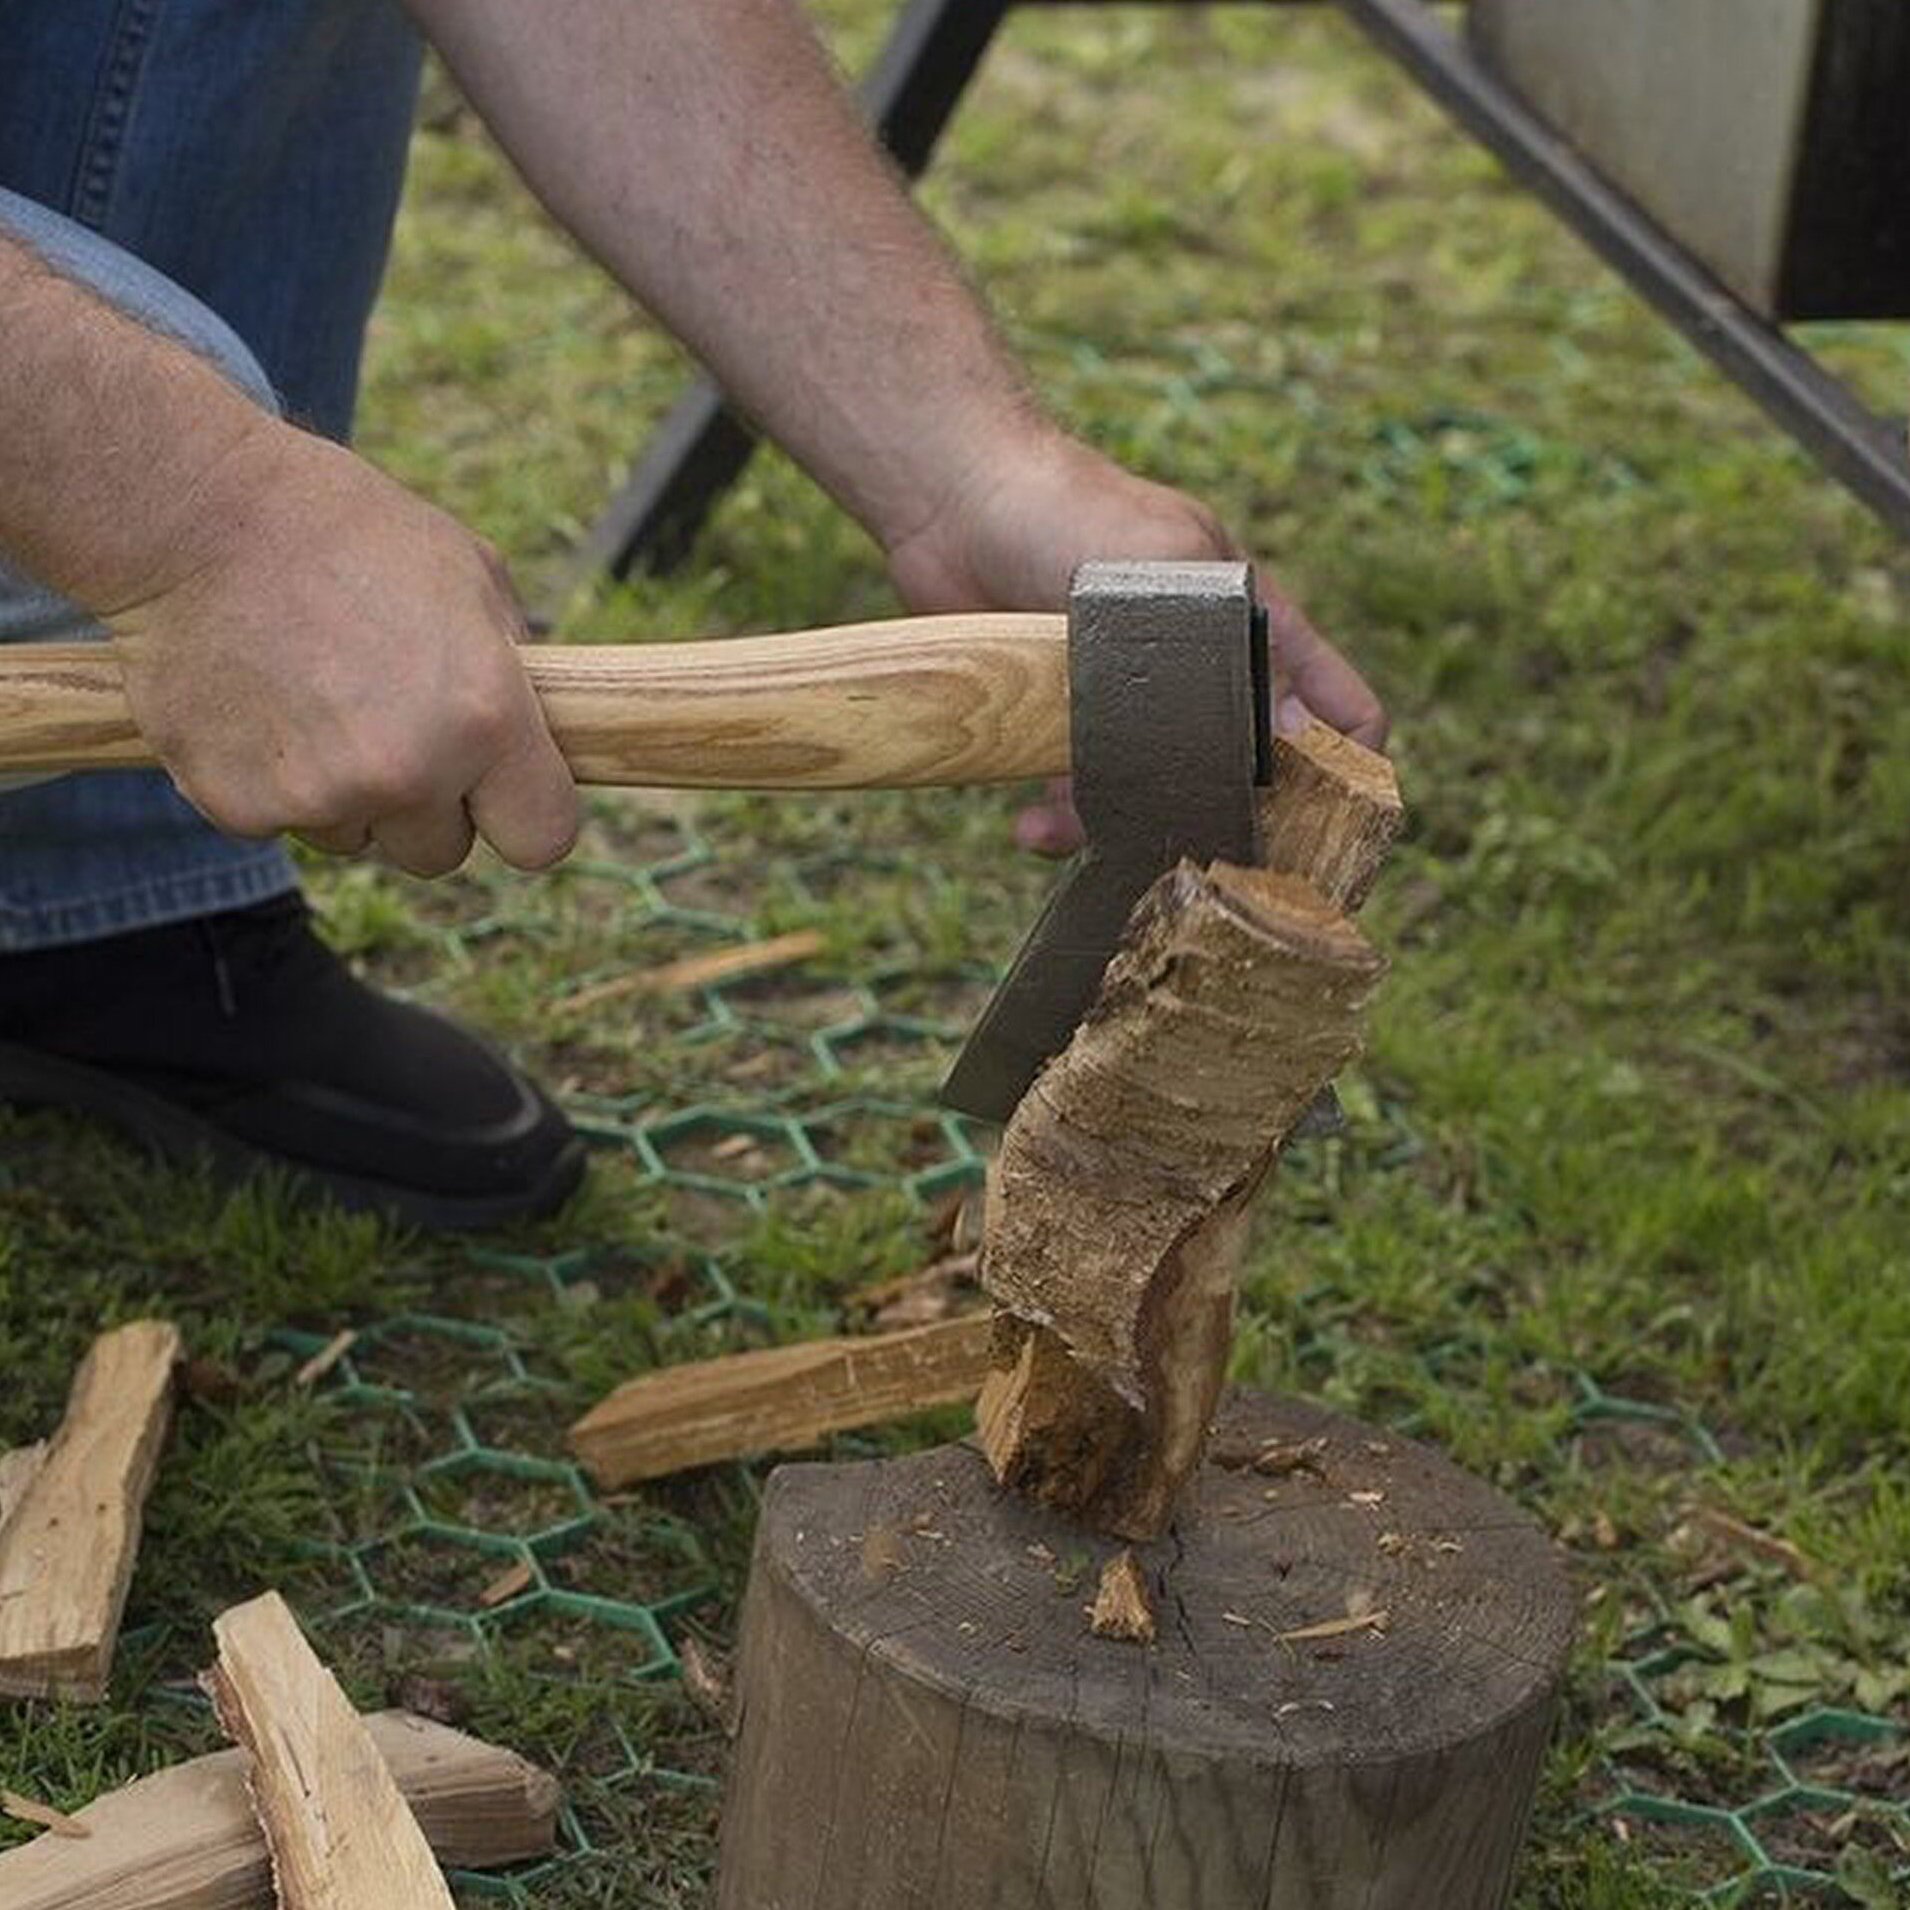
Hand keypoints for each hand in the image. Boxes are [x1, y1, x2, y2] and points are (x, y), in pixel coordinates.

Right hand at [101, 421, 578, 876]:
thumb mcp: (470, 577)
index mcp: (485, 718)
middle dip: (425, 806)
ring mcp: (319, 796)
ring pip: (358, 839)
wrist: (194, 516)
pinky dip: (270, 782)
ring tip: (313, 697)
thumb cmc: (347, 532)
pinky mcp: (238, 806)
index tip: (500, 796)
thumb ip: (514, 676)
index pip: (542, 838)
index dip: (522, 816)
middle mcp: (408, 772)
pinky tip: (258, 705)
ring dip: (345, 794)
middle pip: (442, 853)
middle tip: (387, 724)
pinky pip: (279, 823)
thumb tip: (535, 737)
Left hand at [885, 432, 1385, 853]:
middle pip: (1246, 779)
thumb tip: (1292, 736)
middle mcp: (1204, 675)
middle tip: (1190, 867)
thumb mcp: (1167, 568)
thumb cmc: (1068, 510)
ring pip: (1157, 800)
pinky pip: (1083, 796)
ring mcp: (1135, 705)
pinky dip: (1063, 822)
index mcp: (1256, 629)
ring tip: (1067, 833)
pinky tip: (1030, 826)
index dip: (1346, 773)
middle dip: (1220, 826)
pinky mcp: (1066, 726)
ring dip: (1124, 831)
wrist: (952, 501)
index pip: (1340, 712)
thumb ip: (1225, 649)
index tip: (1323, 832)